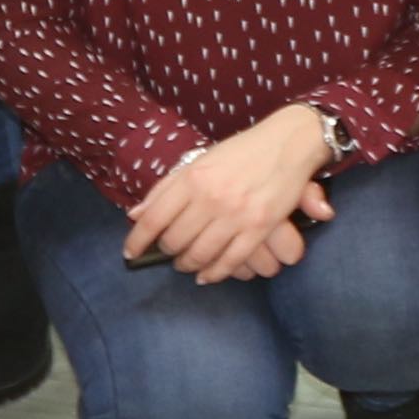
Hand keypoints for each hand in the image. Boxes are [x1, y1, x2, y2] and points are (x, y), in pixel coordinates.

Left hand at [126, 107, 339, 283]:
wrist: (288, 143)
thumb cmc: (241, 152)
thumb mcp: (198, 161)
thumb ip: (166, 188)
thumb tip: (135, 216)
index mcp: (193, 178)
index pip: (154, 218)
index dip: (137, 240)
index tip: (130, 252)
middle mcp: (211, 197)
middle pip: (175, 241)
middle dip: (167, 252)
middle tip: (170, 252)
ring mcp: (236, 215)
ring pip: (199, 255)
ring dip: (188, 265)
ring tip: (186, 263)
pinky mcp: (259, 228)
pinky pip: (230, 261)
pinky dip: (214, 274)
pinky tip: (206, 274)